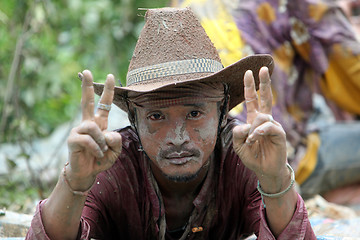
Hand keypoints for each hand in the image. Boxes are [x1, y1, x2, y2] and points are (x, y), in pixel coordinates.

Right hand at [66, 70, 121, 190]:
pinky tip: (97, 154)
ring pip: (94, 127)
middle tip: (86, 71)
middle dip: (87, 86)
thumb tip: (107, 132)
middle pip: (87, 101)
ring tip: (101, 151)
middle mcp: (88, 124)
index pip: (104, 104)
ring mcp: (79, 130)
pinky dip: (97, 148)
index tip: (110, 76)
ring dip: (102, 141)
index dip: (108, 91)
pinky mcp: (73, 139)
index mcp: (99, 123)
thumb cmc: (100, 160)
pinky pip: (88, 139)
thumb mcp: (115, 150)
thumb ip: (117, 140)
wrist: (87, 173)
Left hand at [232, 67, 287, 187]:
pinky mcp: (279, 134)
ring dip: (254, 129)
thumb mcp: (238, 145)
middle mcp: (264, 120)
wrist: (264, 170)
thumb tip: (246, 124)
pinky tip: (256, 138)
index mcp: (253, 119)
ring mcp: (272, 125)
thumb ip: (237, 133)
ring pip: (262, 116)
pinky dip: (260, 132)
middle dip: (263, 82)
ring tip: (251, 141)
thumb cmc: (252, 156)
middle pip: (264, 97)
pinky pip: (268, 126)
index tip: (247, 72)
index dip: (249, 86)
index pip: (251, 99)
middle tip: (263, 68)